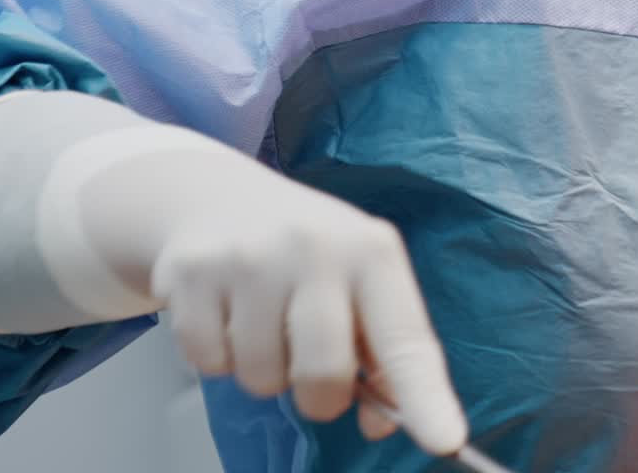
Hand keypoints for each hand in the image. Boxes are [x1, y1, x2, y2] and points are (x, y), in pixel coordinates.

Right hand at [147, 155, 468, 453]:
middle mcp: (315, 246)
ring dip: (262, 370)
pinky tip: (224, 311)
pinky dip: (216, 355)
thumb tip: (382, 420)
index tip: (445, 440)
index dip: (423, 394)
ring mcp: (250, 256)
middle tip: (308, 360)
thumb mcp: (358, 279)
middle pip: (325, 375)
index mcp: (371, 251)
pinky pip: (208, 363)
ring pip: (261, 378)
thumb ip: (382, 351)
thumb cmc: (305, 252)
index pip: (404, 336)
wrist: (218, 197)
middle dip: (318, 394)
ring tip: (263, 320)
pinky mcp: (193, 272)